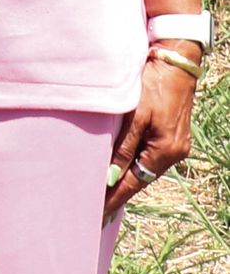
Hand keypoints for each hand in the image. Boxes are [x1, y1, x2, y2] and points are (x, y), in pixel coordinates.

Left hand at [103, 54, 196, 223]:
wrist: (177, 59)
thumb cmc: (154, 83)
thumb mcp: (136, 114)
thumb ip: (124, 146)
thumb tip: (112, 177)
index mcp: (165, 151)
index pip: (134, 183)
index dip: (115, 198)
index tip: (99, 214)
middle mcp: (173, 153)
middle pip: (141, 178)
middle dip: (120, 192)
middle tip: (98, 208)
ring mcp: (176, 145)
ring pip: (145, 167)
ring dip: (127, 177)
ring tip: (106, 191)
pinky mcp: (173, 134)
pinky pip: (150, 155)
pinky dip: (135, 163)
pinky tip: (124, 167)